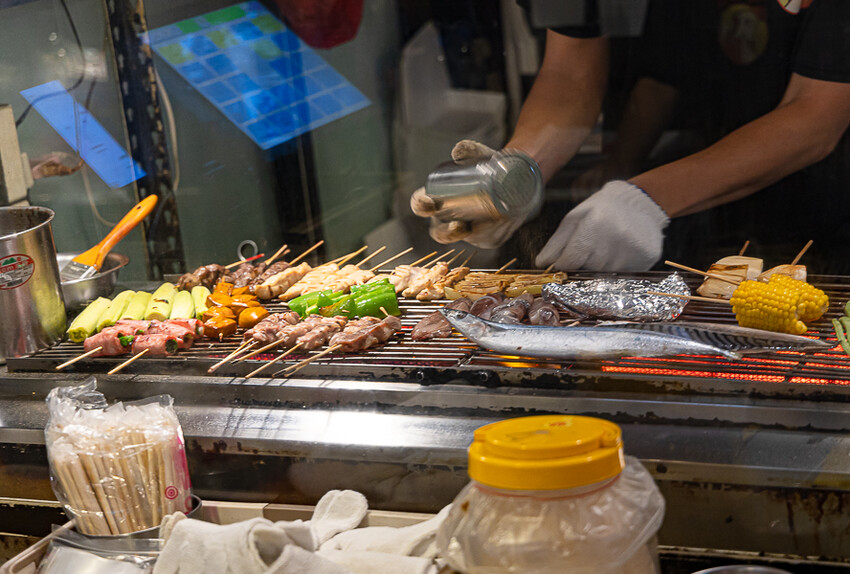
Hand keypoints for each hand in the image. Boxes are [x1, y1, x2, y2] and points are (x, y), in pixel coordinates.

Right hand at [410, 140, 540, 248]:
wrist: (518, 181)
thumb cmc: (489, 167)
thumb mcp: (482, 157)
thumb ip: (470, 151)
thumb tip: (457, 152)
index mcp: (437, 200)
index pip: (421, 205)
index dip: (420, 205)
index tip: (429, 201)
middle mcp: (447, 220)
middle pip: (439, 232)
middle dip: (445, 232)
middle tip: (457, 224)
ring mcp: (467, 231)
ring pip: (465, 240)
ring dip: (470, 237)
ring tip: (473, 228)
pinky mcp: (486, 238)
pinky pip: (487, 238)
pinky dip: (493, 232)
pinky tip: (501, 223)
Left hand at [535, 180, 668, 270]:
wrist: (639, 202)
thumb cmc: (601, 210)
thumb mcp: (574, 220)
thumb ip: (556, 243)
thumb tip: (541, 264)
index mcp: (594, 225)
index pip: (571, 261)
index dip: (566, 264)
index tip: (568, 260)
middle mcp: (615, 238)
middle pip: (588, 270)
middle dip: (584, 265)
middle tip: (591, 250)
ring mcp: (633, 249)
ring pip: (606, 276)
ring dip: (601, 268)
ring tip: (606, 250)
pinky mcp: (648, 257)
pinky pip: (626, 276)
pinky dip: (620, 270)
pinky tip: (621, 254)